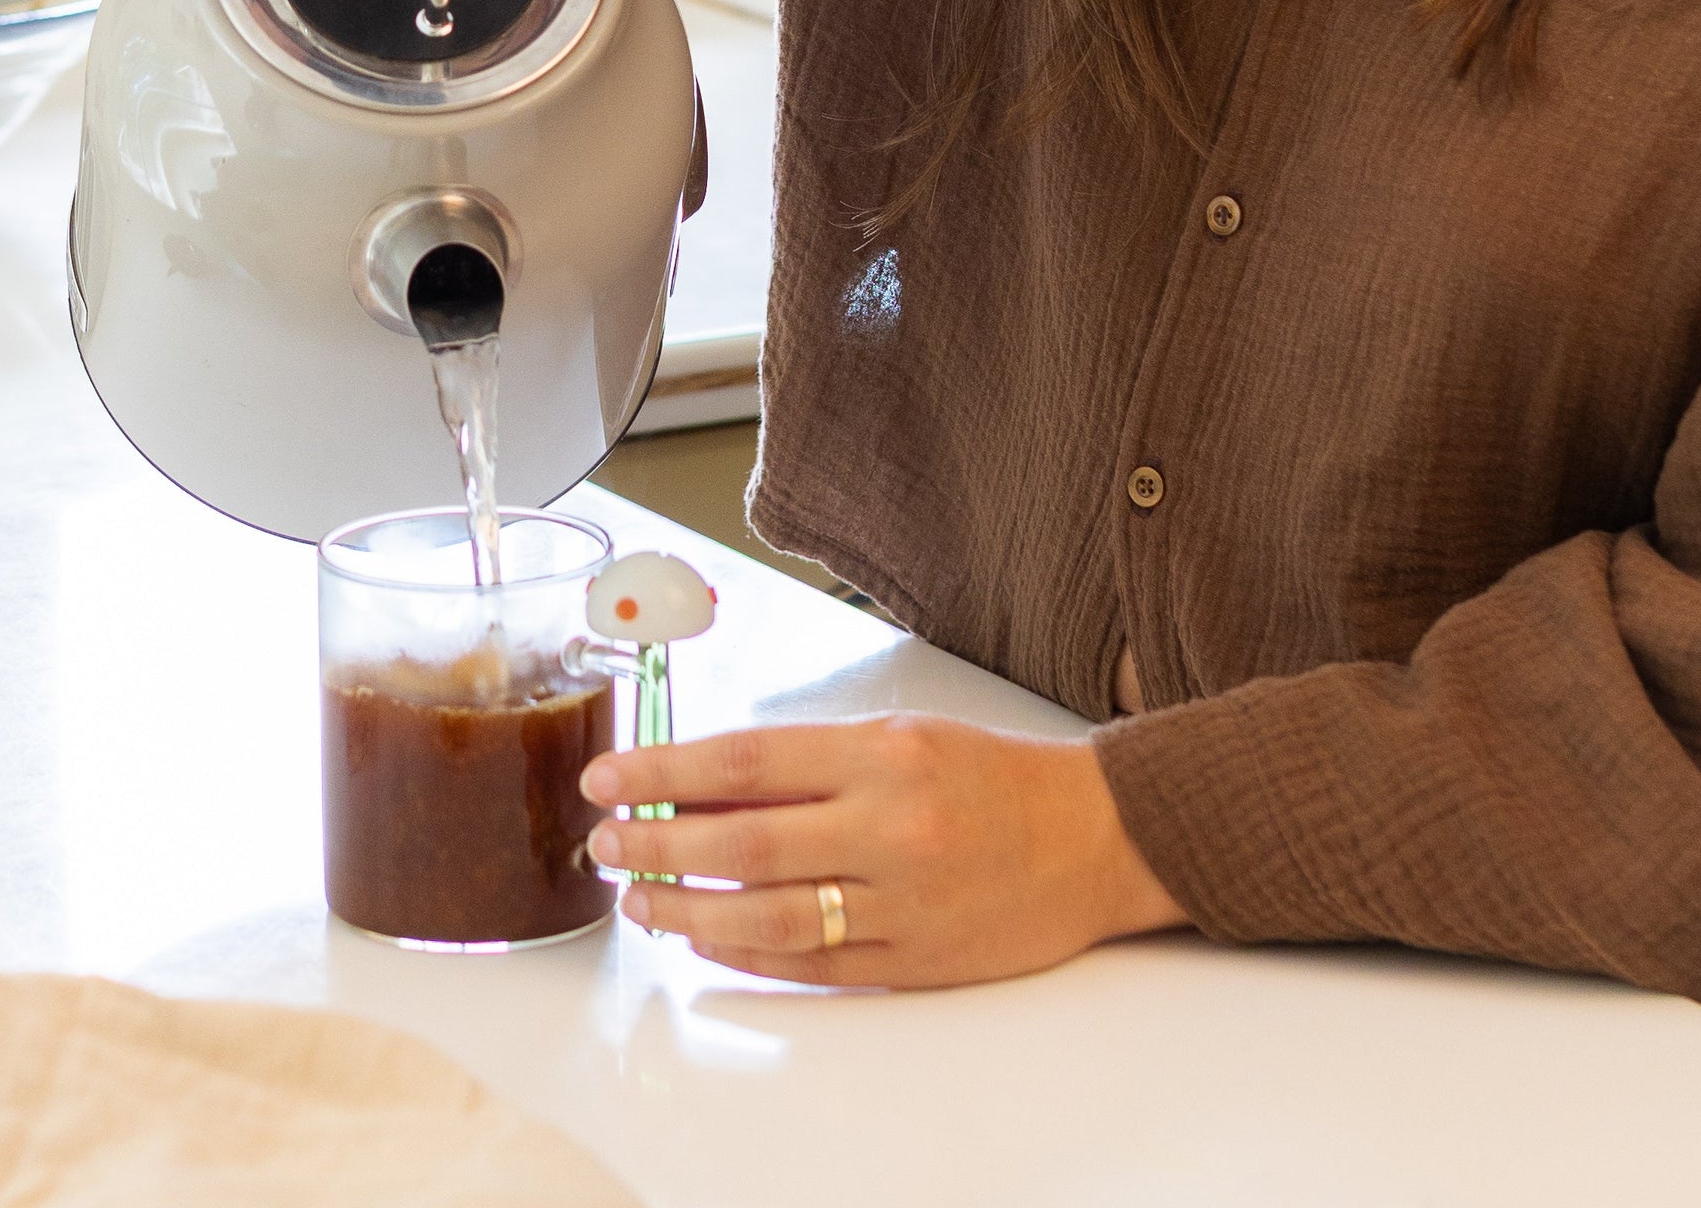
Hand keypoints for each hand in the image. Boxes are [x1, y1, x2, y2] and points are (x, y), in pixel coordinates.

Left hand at [581, 714, 1185, 987]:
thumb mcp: (901, 736)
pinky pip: (809, 964)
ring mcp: (899, 899)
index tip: (609, 779)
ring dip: (686, 910)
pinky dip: (746, 956)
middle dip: (656, 844)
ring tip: (639, 900)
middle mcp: (887, 825)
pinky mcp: (911, 959)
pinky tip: (705, 942)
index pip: (745, 760)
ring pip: (764, 913)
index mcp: (881, 754)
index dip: (664, 772)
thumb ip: (810, 760)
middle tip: (605, 844)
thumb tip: (705, 781)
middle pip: (740, 839)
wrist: (1095, 837)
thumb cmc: (994, 777)